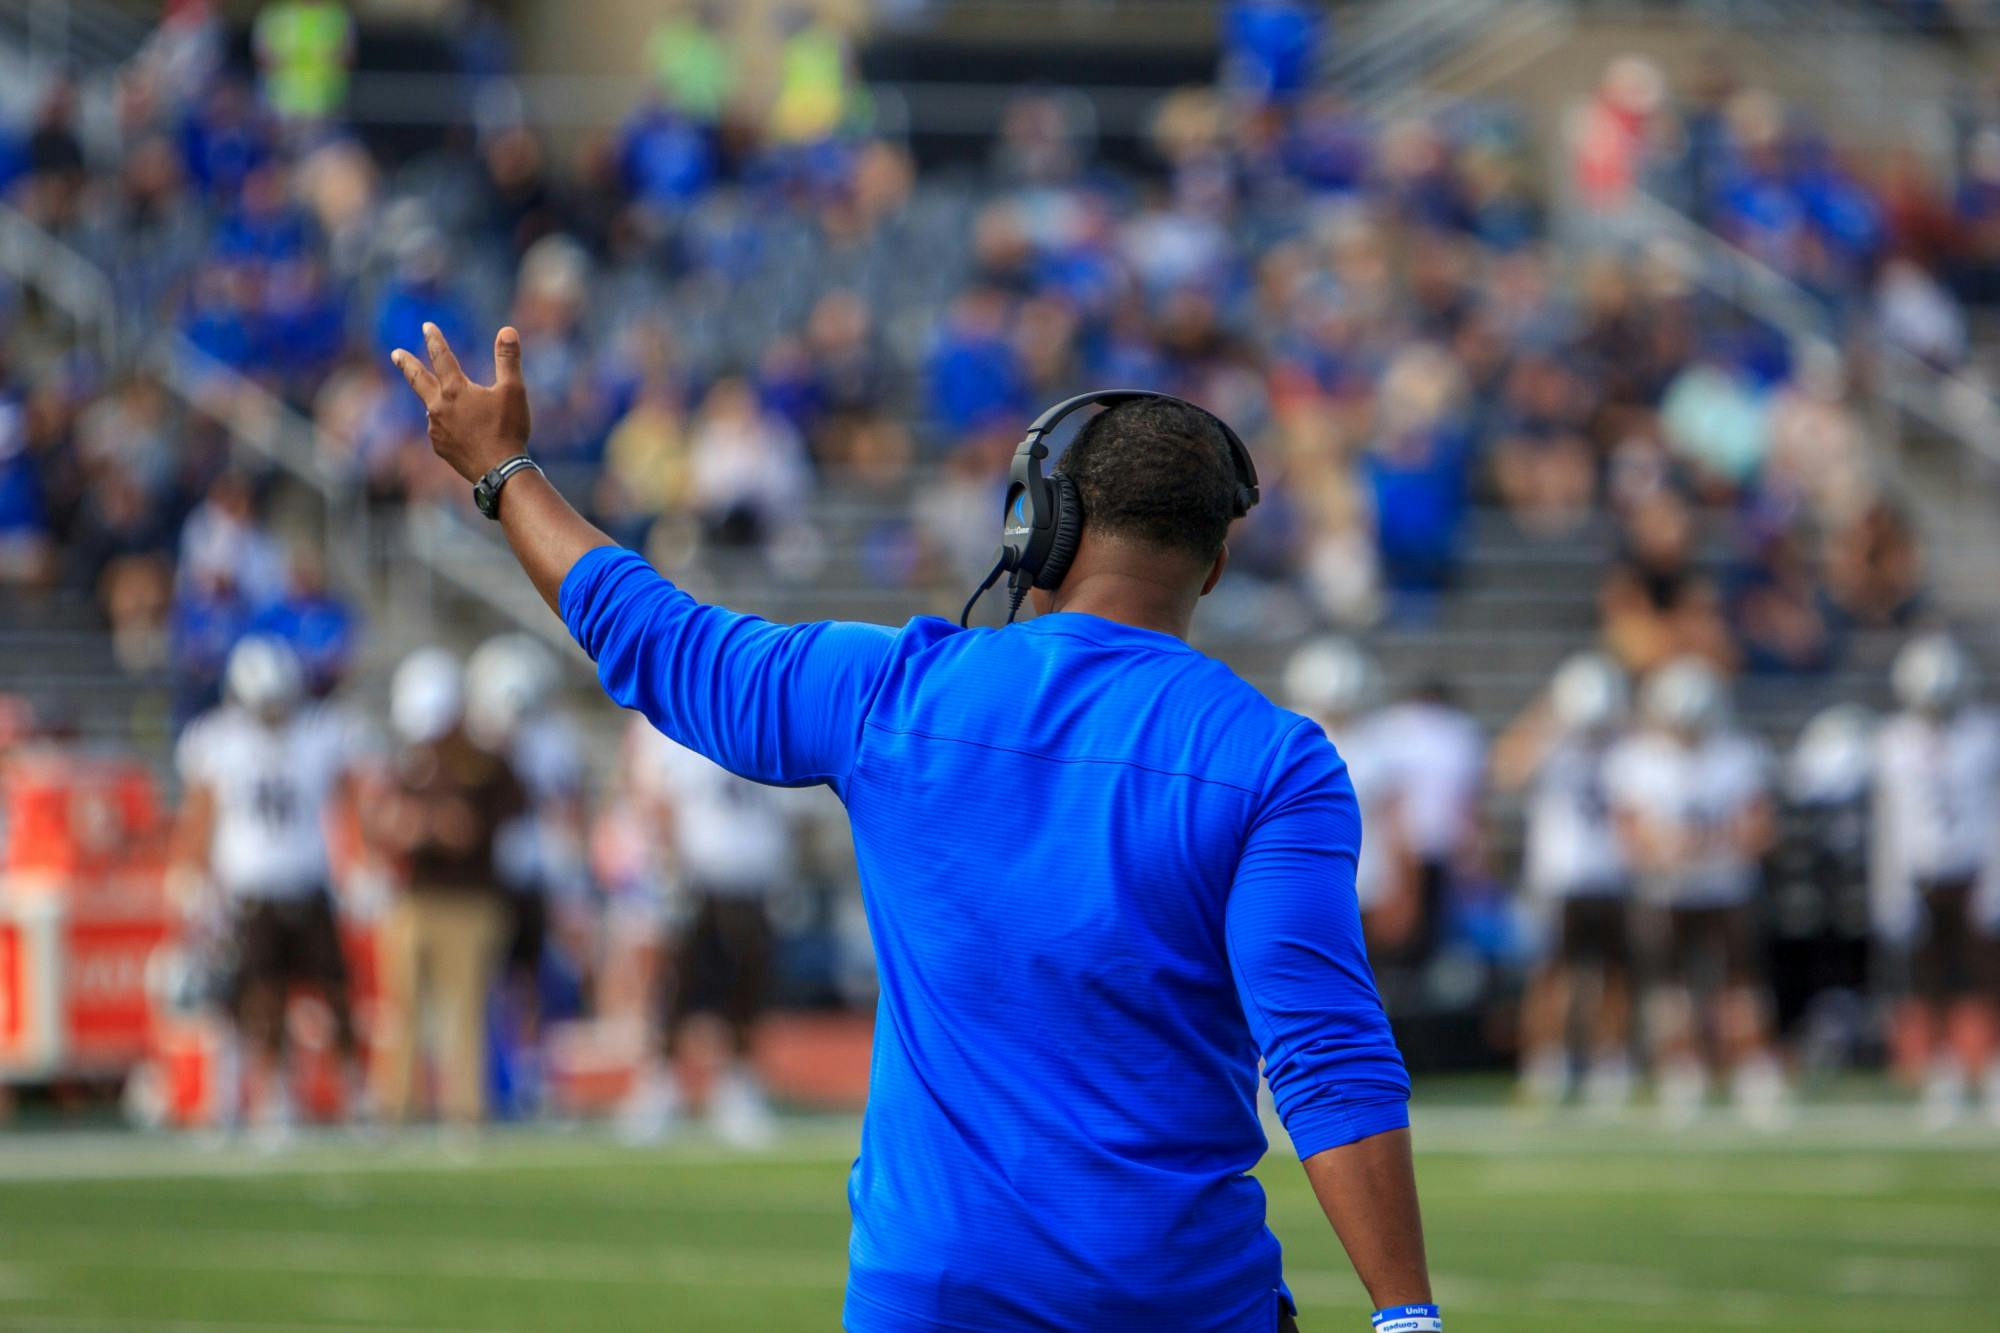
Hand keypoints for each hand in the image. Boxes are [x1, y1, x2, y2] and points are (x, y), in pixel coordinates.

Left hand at [391, 323, 531, 483]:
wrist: (500, 471)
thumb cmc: (509, 429)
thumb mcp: (514, 391)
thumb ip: (508, 359)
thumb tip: (507, 330)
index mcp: (455, 390)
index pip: (441, 357)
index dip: (434, 340)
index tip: (427, 327)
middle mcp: (439, 407)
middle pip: (418, 380)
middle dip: (407, 364)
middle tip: (395, 353)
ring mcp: (436, 429)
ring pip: (433, 408)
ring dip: (438, 401)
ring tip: (454, 404)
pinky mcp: (440, 447)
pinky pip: (440, 429)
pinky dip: (447, 424)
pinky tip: (461, 430)